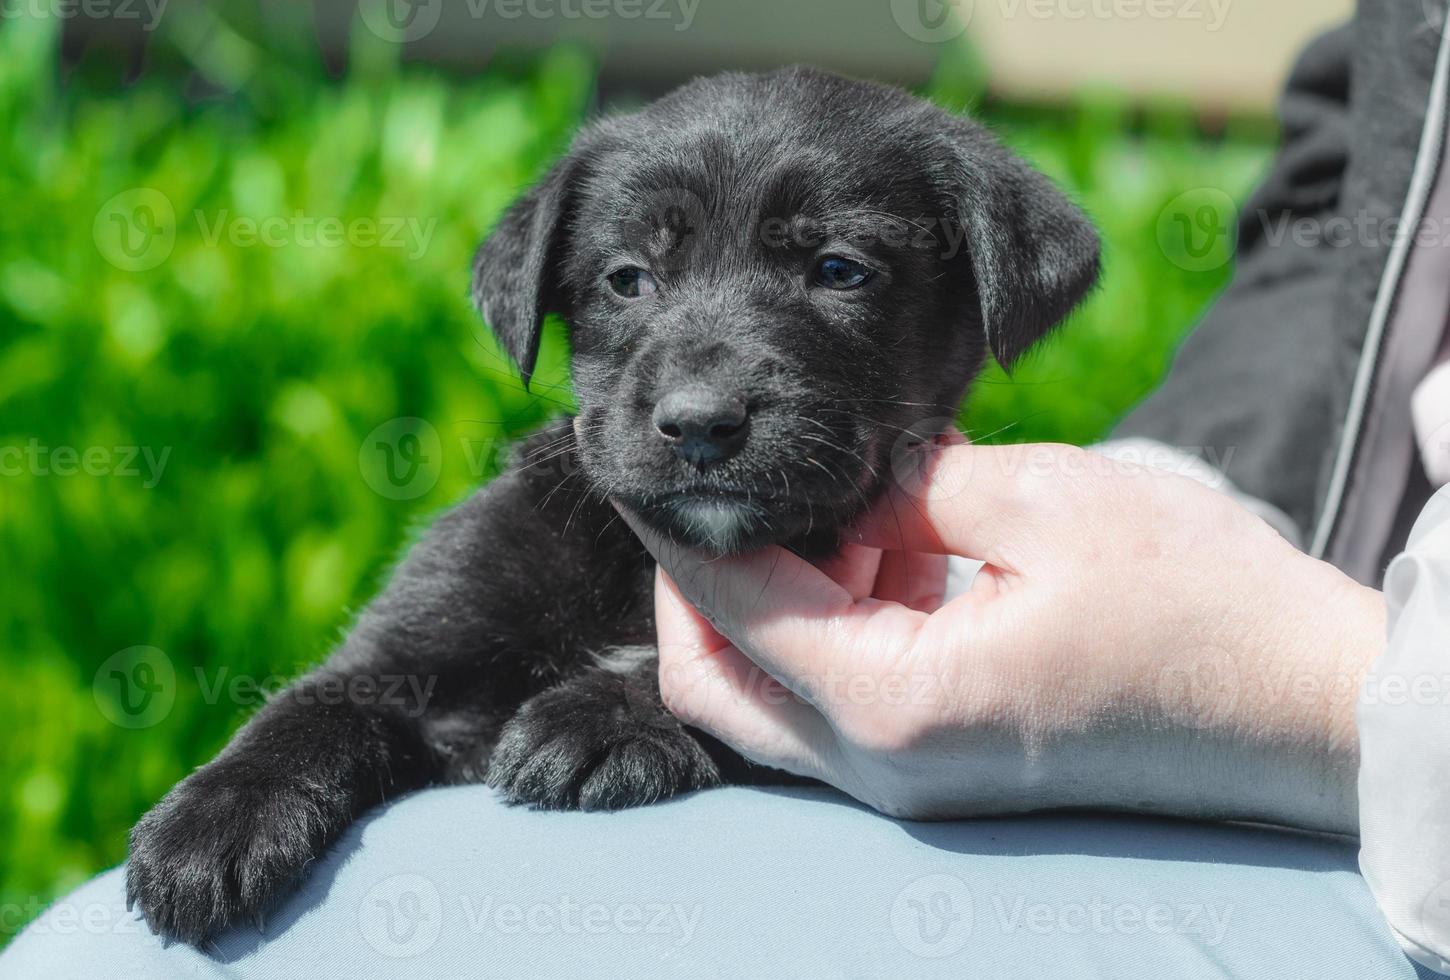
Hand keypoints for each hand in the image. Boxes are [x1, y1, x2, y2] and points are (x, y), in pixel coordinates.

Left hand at [620, 441, 1384, 830]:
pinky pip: (841, 696)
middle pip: (719, 684)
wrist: (1304, 704)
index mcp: (891, 700)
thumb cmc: (1197, 602)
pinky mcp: (945, 762)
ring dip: (772, 599)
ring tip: (829, 505)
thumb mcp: (1046, 501)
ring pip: (772, 696)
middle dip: (697, 585)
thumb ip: (914, 486)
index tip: (632, 465)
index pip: (728, 608)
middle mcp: (882, 762)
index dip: (671, 529)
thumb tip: (847, 486)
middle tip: (720, 490)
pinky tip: (884, 547)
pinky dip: (832, 623)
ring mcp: (913, 775)